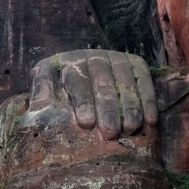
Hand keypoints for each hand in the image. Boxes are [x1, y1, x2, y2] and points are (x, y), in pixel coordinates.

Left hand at [28, 49, 157, 138]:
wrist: (80, 67)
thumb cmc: (60, 85)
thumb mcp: (45, 82)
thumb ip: (41, 90)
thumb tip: (39, 104)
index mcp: (68, 62)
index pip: (77, 81)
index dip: (83, 101)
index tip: (87, 123)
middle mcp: (94, 56)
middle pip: (103, 83)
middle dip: (108, 108)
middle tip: (111, 131)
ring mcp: (116, 58)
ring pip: (125, 82)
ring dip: (130, 106)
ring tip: (130, 128)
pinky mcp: (135, 63)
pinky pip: (144, 80)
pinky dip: (149, 100)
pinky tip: (150, 120)